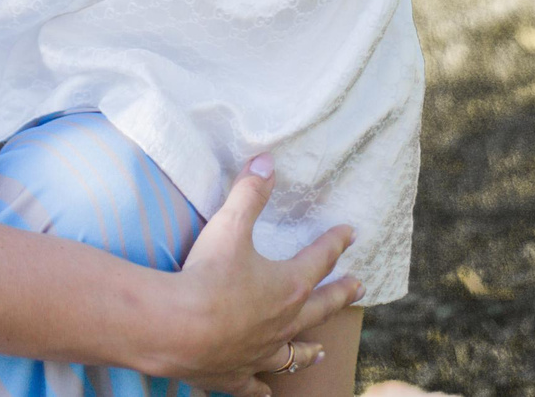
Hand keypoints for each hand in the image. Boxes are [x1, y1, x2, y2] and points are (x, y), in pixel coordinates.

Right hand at [143, 156, 358, 396]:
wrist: (176, 328)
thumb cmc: (207, 276)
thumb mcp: (229, 225)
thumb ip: (250, 192)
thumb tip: (267, 160)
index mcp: (289, 286)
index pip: (320, 259)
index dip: (336, 242)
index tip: (351, 233)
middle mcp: (283, 323)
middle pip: (320, 307)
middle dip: (340, 294)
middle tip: (358, 288)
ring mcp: (261, 352)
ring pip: (293, 353)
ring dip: (308, 350)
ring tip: (320, 351)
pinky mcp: (235, 374)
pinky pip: (253, 384)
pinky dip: (260, 388)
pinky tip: (265, 392)